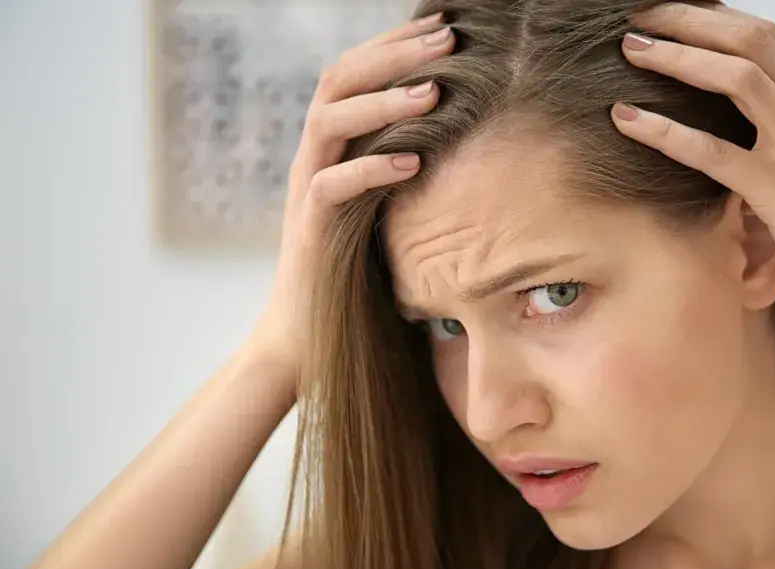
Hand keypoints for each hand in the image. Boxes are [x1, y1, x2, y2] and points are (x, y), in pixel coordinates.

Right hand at [249, 13, 453, 374]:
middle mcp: (314, 157)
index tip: (445, 25)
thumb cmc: (357, 268)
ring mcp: (305, 191)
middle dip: (394, 55)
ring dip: (383, 103)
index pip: (355, 74)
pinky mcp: (307, 231)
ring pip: (329, 123)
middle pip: (340, 82)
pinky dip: (370, 169)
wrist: (307, 330)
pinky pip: (329, 187)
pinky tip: (412, 162)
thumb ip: (406, 165)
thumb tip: (466, 136)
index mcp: (332, 145)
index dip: (395, 45)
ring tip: (434, 91)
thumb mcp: (386, 205)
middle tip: (448, 38)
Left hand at [610, 2, 774, 330]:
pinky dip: (663, 131)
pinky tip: (626, 119)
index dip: (722, 22)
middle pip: (752, 41)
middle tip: (646, 14)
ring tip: (633, 48)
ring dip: (678, 57)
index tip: (684, 15)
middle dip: (693, 20)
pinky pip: (711, 151)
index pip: (773, 39)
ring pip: (736, 79)